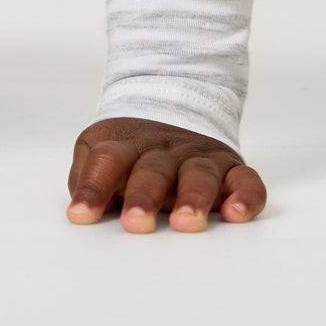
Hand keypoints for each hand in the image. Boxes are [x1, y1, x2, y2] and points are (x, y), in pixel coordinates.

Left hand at [66, 117, 266, 232]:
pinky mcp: (232, 169)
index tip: (81, 216)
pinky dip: (245, 197)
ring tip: (186, 222)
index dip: (93, 187)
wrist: (175, 102)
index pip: (107, 160)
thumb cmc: (133, 147)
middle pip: (153, 170)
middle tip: (136, 223)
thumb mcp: (100, 148)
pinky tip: (236, 214)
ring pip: (198, 174)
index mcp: (128, 145)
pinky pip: (245, 181)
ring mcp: (199, 158)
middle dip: (144, 196)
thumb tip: (80, 208)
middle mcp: (165, 150)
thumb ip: (87, 175)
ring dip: (193, 197)